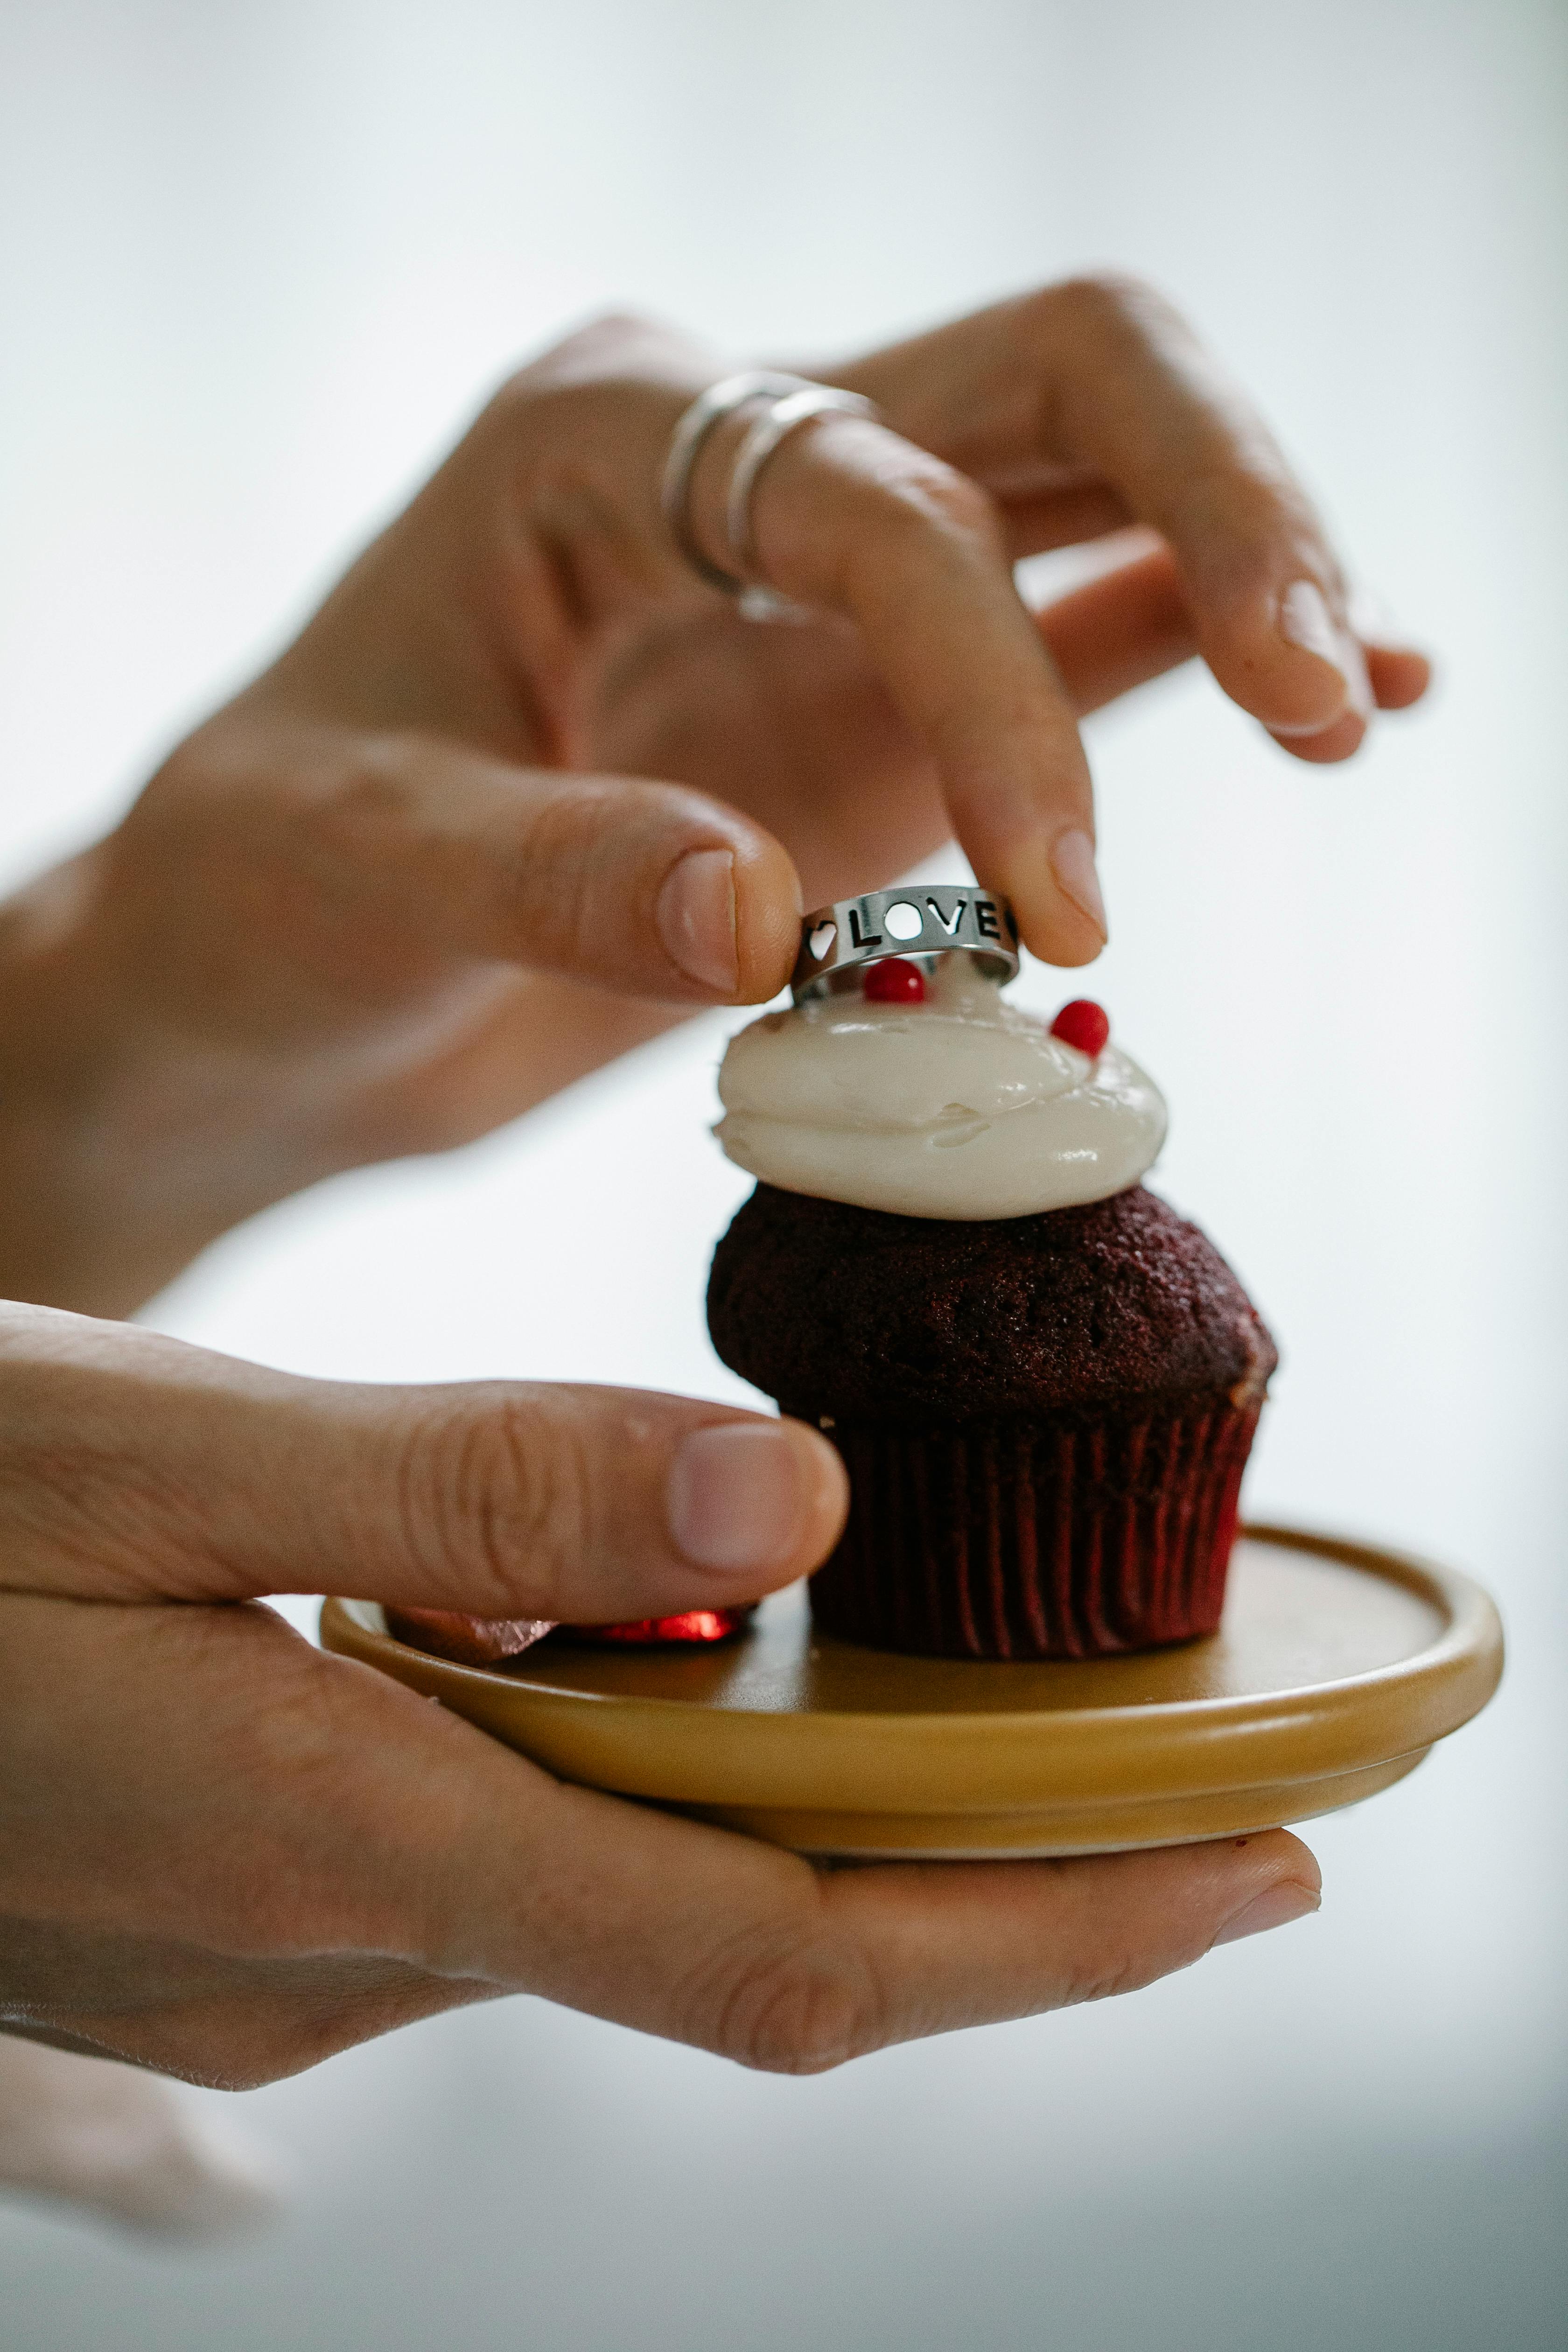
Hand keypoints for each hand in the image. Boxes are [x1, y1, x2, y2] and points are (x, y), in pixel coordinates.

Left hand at [0, 282, 1427, 1314]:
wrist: (274, 962)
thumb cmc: (271, 883)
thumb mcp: (350, 863)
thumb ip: (541, 874)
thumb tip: (757, 918)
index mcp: (606, 431)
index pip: (882, 499)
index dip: (997, 688)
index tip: (1057, 897)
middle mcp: (748, 462)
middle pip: (1063, 373)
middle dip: (1221, 505)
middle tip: (1318, 693)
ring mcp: (839, 578)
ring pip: (1111, 475)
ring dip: (1255, 568)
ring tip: (1352, 708)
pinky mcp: (891, 697)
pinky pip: (1098, 622)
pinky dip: (1220, 643)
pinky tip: (1355, 693)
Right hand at [0, 1305, 1318, 2086]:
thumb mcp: (155, 1456)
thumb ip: (468, 1494)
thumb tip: (787, 1506)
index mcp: (346, 1839)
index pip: (789, 1955)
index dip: (1051, 1936)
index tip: (1258, 1876)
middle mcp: (345, 1943)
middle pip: (749, 1942)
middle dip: (996, 1891)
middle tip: (1200, 1793)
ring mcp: (294, 1946)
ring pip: (633, 1894)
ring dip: (826, 1825)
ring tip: (995, 1715)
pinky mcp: (255, 1893)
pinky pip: (519, 1857)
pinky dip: (658, 1790)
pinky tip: (696, 1680)